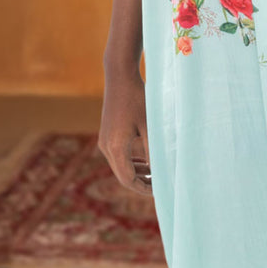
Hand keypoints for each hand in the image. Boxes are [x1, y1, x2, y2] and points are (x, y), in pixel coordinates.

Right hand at [98, 67, 151, 195]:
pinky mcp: (107, 134)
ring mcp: (105, 140)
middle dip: (142, 182)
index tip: (160, 191)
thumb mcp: (150, 125)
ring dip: (137, 171)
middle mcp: (106, 147)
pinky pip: (119, 155)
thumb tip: (162, 171)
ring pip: (121, 165)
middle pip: (123, 175)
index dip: (144, 189)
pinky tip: (147, 160)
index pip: (128, 180)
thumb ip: (154, 150)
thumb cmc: (138, 98)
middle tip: (161, 185)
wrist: (120, 77)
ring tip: (156, 175)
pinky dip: (132, 160)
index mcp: (116, 148)